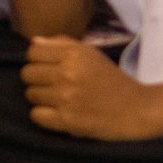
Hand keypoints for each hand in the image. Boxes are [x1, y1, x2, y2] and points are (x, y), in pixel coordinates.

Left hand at [22, 36, 152, 139]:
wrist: (135, 109)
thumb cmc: (112, 79)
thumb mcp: (91, 53)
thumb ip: (62, 44)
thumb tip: (33, 42)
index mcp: (74, 54)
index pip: (32, 53)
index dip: (37, 59)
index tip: (48, 66)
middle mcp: (67, 74)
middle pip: (27, 74)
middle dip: (37, 78)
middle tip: (51, 84)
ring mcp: (66, 98)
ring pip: (30, 94)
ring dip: (41, 97)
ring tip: (56, 98)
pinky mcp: (67, 120)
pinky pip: (36, 115)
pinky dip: (43, 114)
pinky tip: (56, 112)